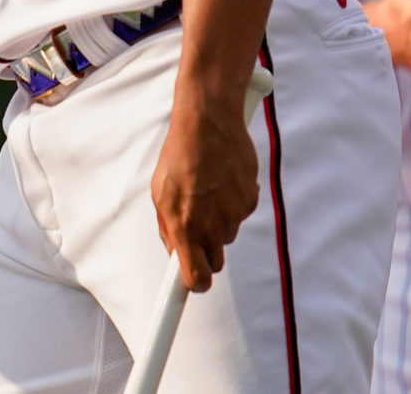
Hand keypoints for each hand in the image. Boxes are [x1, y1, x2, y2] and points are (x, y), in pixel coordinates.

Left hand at [150, 86, 260, 291]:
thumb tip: (175, 253)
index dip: (194, 286)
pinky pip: (240, 214)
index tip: (192, 287)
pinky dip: (233, 204)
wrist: (208, 123)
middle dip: (206, 253)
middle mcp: (210, 226)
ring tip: (206, 192)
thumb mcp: (160, 192)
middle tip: (196, 227)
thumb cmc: (179, 156)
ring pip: (227, 236)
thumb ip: (168, 227)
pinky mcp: (250, 201)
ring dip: (218, 223)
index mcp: (183, 225)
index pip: (195, 276)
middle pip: (214, 262)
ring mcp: (233, 215)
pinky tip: (222, 181)